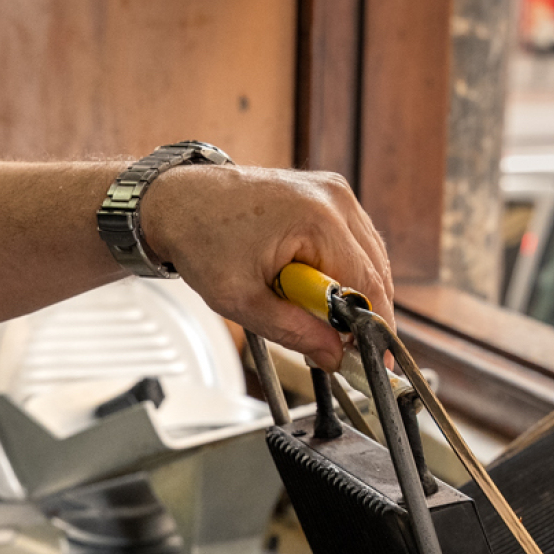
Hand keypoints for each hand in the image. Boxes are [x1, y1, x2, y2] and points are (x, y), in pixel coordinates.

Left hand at [138, 164, 393, 370]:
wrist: (178, 202)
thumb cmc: (201, 241)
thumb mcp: (242, 301)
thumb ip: (294, 332)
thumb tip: (334, 355)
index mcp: (318, 220)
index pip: (369, 285)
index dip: (375, 329)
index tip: (375, 361)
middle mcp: (334, 199)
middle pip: (375, 272)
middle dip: (363, 314)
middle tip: (342, 348)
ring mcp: (333, 192)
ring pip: (368, 258)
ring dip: (352, 293)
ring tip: (317, 316)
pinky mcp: (327, 195)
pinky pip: (353, 243)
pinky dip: (342, 271)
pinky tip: (316, 289)